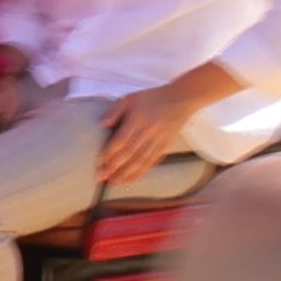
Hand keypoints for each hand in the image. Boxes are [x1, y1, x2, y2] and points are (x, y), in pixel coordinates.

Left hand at [93, 60, 232, 186]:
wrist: (181, 99)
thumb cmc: (152, 98)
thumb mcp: (131, 98)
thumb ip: (115, 110)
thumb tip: (102, 125)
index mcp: (138, 119)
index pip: (122, 140)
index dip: (110, 153)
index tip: (98, 163)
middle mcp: (149, 131)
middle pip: (130, 153)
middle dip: (115, 167)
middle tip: (101, 177)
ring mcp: (159, 139)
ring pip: (141, 160)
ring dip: (127, 173)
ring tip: (115, 182)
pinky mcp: (166, 145)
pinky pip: (153, 161)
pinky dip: (142, 172)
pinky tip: (132, 179)